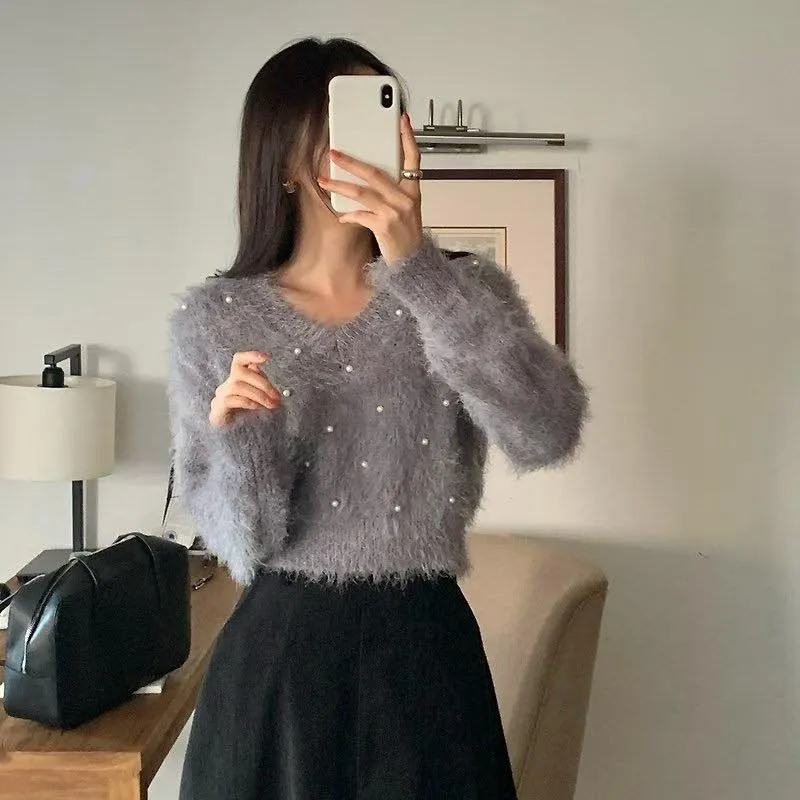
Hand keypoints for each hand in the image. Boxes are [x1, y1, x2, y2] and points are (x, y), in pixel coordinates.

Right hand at [209, 351, 281, 427]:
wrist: (234, 437)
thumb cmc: (248, 416)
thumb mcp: (259, 398)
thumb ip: (261, 384)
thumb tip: (259, 369)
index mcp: (238, 379)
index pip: (239, 360)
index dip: (250, 355)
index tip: (267, 357)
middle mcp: (227, 384)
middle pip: (241, 373)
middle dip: (262, 383)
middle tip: (276, 396)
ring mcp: (221, 396)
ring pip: (237, 386)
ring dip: (257, 394)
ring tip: (270, 404)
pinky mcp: (218, 408)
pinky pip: (231, 400)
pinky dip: (247, 402)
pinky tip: (257, 407)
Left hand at [318, 112, 422, 263]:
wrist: (413, 263)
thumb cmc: (407, 237)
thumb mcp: (408, 210)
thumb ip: (393, 193)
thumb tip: (367, 178)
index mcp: (413, 191)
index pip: (413, 159)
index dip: (407, 138)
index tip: (401, 120)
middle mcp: (405, 199)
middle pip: (375, 172)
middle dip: (351, 162)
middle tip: (334, 153)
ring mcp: (394, 212)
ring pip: (362, 192)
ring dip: (340, 186)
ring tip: (324, 181)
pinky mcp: (383, 226)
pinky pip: (360, 215)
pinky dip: (349, 215)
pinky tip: (341, 216)